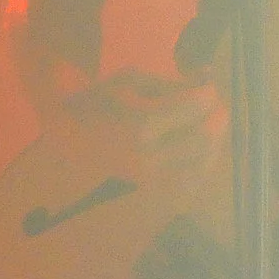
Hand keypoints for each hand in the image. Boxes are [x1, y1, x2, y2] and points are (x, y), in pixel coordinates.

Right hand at [57, 67, 220, 170]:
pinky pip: (189, 182)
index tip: (209, 90)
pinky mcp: (149, 195)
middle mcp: (149, 159)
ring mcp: (150, 183)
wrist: (61, 145)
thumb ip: (167, 84)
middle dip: (216, 118)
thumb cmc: (91, 106)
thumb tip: (202, 86)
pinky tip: (197, 151)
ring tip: (207, 127)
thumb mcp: (126, 82)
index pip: (195, 108)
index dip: (208, 96)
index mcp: (141, 126)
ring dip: (213, 141)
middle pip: (204, 138)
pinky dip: (200, 164)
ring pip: (202, 163)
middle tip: (215, 107)